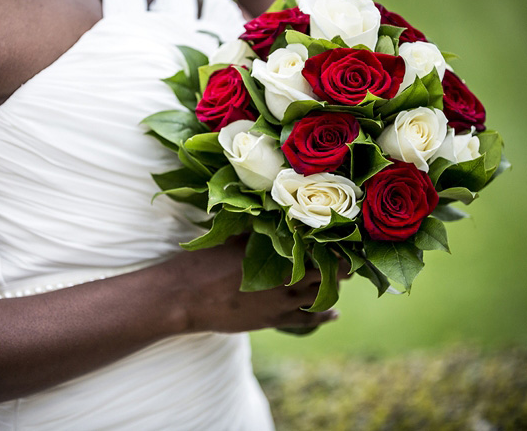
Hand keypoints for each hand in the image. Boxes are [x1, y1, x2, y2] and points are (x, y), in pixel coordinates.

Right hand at [166, 238, 348, 333]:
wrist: (185, 297)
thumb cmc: (204, 261)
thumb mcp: (233, 236)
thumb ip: (258, 228)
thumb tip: (274, 212)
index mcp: (277, 253)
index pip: (320, 247)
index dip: (335, 242)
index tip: (344, 236)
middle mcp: (286, 278)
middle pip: (329, 271)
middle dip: (339, 264)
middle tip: (346, 256)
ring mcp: (282, 302)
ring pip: (322, 295)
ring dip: (334, 287)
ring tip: (342, 280)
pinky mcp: (274, 320)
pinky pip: (307, 320)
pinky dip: (323, 316)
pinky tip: (333, 314)